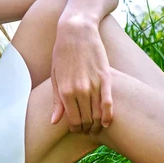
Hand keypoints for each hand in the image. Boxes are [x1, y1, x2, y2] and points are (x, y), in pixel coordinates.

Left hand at [50, 17, 112, 133]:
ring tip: (96, 127)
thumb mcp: (55, 77)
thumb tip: (54, 122)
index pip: (73, 120)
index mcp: (65, 91)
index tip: (77, 130)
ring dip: (97, 124)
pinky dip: (109, 115)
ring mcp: (94, 85)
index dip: (76, 129)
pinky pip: (109, 103)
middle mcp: (80, 90)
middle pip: (87, 119)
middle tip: (87, 130)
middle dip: (87, 128)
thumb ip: (57, 101)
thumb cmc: (62, 54)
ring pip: (98, 114)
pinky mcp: (106, 78)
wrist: (76, 32)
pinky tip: (107, 122)